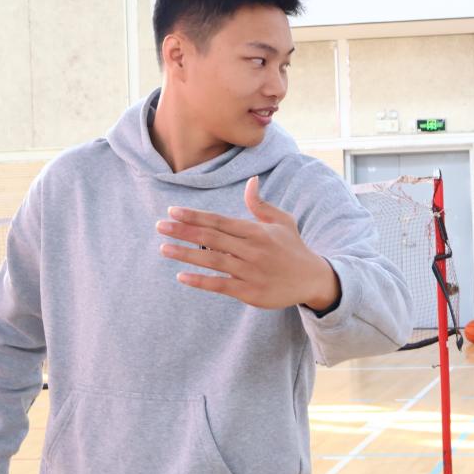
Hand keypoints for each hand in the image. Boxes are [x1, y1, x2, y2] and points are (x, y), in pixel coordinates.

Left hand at [157, 177, 341, 310]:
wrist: (313, 279)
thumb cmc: (293, 248)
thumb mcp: (282, 221)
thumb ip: (261, 204)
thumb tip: (251, 181)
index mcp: (257, 231)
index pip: (220, 221)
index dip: (196, 216)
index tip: (173, 211)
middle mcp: (252, 250)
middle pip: (212, 238)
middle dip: (184, 231)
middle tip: (160, 226)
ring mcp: (250, 271)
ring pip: (213, 260)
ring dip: (186, 254)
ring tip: (163, 248)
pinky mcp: (250, 292)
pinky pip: (221, 285)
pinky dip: (201, 281)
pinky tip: (182, 276)